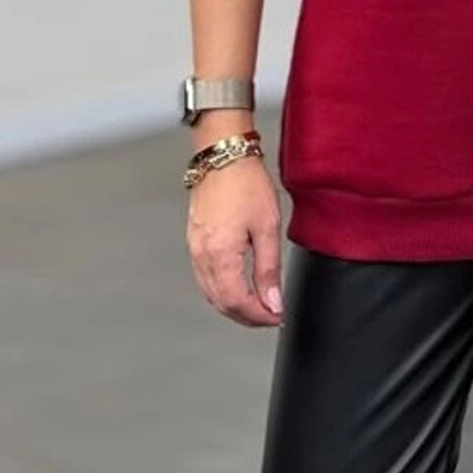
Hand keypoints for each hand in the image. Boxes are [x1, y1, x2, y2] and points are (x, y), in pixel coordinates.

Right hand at [186, 154, 285, 326]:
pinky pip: (204, 278)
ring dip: (234, 305)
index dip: (259, 316)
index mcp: (220, 255)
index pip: (237, 303)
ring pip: (211, 293)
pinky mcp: (194, 242)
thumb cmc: (245, 183)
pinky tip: (238, 287)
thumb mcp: (267, 227)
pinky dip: (221, 290)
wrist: (223, 155)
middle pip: (221, 303)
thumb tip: (273, 301)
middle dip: (248, 315)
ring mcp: (194, 249)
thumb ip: (269, 270)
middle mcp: (202, 256)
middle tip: (271, 314)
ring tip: (259, 304)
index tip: (277, 316)